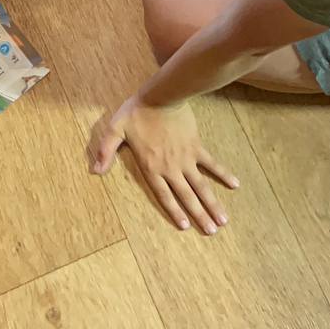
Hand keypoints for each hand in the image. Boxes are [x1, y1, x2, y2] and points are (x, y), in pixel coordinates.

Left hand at [89, 97, 238, 233]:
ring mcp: (186, 158)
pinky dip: (223, 174)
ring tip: (224, 220)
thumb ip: (106, 151)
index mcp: (152, 167)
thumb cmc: (137, 112)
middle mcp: (171, 168)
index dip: (174, 211)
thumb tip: (94, 170)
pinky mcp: (196, 146)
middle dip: (200, 215)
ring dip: (213, 203)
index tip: (186, 226)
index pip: (164, 195)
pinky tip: (235, 184)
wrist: (162, 96)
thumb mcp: (115, 130)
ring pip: (201, 186)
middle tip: (213, 232)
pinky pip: (212, 163)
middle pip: (187, 196)